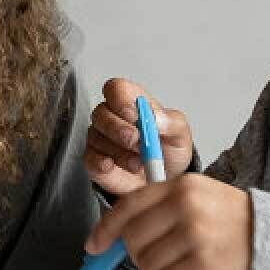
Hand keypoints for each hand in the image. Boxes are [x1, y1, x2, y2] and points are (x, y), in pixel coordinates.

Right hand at [83, 77, 194, 195]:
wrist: (166, 181)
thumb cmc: (168, 150)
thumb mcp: (180, 134)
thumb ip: (171, 122)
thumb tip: (156, 118)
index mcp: (132, 103)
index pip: (115, 88)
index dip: (122, 101)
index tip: (135, 117)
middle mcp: (112, 117)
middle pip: (101, 113)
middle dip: (121, 130)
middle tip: (139, 143)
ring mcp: (100, 138)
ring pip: (97, 138)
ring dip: (120, 153)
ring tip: (139, 163)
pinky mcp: (94, 160)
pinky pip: (90, 159)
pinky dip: (104, 165)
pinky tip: (120, 167)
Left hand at [87, 173, 251, 269]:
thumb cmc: (241, 226)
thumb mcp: (205, 198)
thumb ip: (166, 207)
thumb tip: (122, 232)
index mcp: (183, 185)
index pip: (129, 205)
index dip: (106, 228)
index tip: (95, 245)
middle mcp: (186, 205)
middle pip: (134, 239)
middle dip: (142, 259)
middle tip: (164, 265)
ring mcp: (195, 234)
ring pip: (149, 265)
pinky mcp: (204, 263)